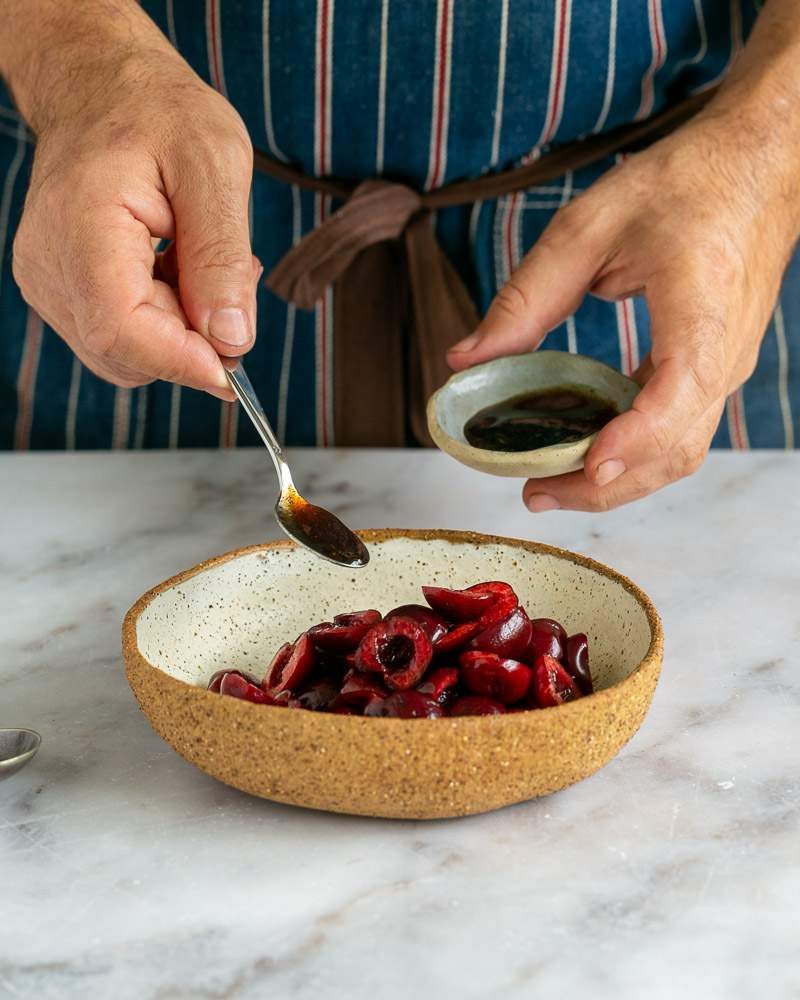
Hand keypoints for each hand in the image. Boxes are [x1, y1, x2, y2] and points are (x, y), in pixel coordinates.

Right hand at [11, 20, 257, 399]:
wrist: (101, 86)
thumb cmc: (158, 112)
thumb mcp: (215, 166)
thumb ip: (222, 258)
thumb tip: (232, 339)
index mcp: (82, 225)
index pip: (121, 330)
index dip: (181, 361)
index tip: (235, 366)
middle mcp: (49, 264)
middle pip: (127, 354)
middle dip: (191, 340)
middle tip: (230, 279)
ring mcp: (47, 282)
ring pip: (127, 355)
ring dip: (179, 329)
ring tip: (197, 260)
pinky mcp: (59, 292)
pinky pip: (120, 337)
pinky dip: (162, 320)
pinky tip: (174, 268)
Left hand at [448, 108, 799, 510]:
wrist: (758, 167)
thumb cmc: (686, 183)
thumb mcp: (590, 224)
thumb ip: (527, 295)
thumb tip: (466, 360)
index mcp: (702, 305)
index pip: (681, 391)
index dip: (635, 438)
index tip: (589, 466)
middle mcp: (725, 351)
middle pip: (676, 448)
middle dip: (605, 485)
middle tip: (533, 493)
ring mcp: (725, 368)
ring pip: (679, 451)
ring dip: (616, 481)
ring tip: (548, 484)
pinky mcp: (713, 372)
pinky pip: (677, 431)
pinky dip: (630, 454)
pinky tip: (582, 451)